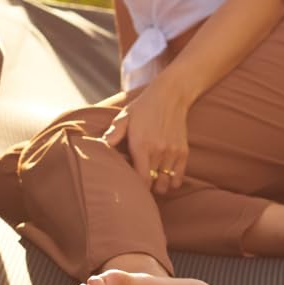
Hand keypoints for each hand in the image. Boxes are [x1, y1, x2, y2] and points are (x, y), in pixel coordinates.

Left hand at [104, 77, 188, 197]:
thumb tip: (100, 145)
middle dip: (145, 189)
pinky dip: (171, 182)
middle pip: (153, 185)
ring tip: (151, 181)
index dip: (135, 187)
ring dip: (158, 186)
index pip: (141, 179)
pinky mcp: (183, 152)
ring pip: (166, 184)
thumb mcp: (124, 117)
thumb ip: (113, 133)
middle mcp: (158, 151)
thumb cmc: (143, 108)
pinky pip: (178, 178)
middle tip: (138, 185)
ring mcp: (172, 152)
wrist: (170, 95)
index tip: (129, 186)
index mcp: (141, 145)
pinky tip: (163, 177)